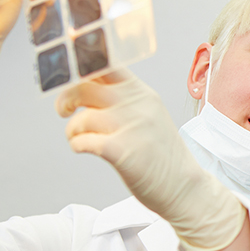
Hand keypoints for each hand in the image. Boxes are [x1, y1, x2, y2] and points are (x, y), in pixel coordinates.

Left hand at [57, 69, 246, 250]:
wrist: (185, 187)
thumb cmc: (161, 153)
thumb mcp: (148, 115)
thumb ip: (122, 98)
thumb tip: (82, 84)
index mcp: (142, 93)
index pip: (106, 63)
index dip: (81, 65)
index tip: (69, 75)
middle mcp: (137, 106)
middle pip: (85, 87)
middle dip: (66, 98)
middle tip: (64, 110)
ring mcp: (131, 128)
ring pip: (81, 118)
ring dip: (72, 129)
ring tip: (78, 137)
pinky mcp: (122, 152)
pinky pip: (83, 141)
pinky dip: (77, 145)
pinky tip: (83, 148)